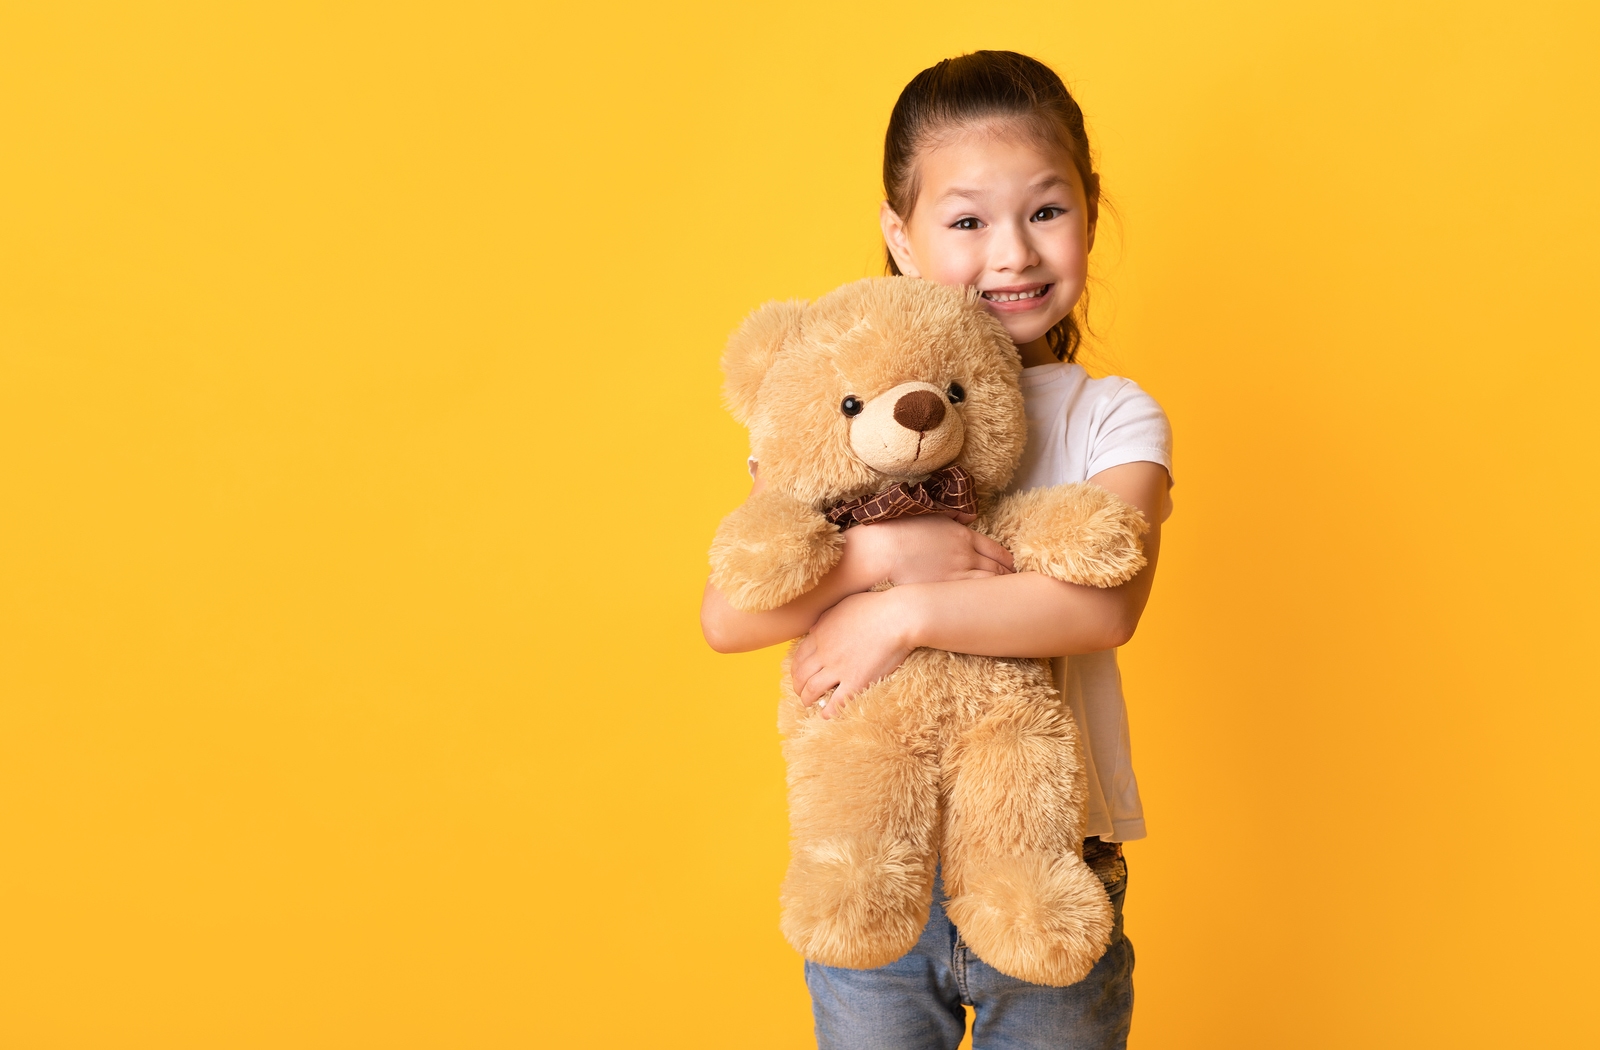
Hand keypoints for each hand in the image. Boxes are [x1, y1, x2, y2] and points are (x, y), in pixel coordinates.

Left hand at [791, 589, 920, 718]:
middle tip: (801, 693)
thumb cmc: (876, 606)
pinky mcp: (856, 681)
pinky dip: (827, 712)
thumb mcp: (843, 605)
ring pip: (812, 690)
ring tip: (810, 704)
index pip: (799, 657)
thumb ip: (826, 618)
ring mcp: (839, 668)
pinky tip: (826, 715)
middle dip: (798, 687)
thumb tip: (813, 629)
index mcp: (821, 634)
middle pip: (801, 675)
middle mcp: (825, 652)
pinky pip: (836, 703)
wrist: (898, 616)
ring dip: (807, 700)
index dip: (796, 670)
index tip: (799, 676)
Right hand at [842, 515, 1013, 587]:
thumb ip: (950, 519)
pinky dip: (989, 601)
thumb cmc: (897, 533)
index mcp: (961, 535)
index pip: (995, 550)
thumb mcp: (929, 516)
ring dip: (1002, 591)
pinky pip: (976, 597)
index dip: (1006, 561)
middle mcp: (965, 554)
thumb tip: (965, 519)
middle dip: (1009, 577)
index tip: (1011, 567)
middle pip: (996, 568)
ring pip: (991, 583)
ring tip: (1011, 601)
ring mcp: (957, 573)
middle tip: (1017, 586)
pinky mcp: (947, 590)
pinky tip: (994, 608)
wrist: (879, 550)